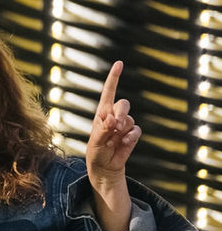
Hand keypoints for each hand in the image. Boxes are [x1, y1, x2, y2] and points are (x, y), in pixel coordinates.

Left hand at [86, 60, 140, 194]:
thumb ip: (102, 130)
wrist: (104, 167)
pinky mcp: (132, 135)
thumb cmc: (95, 152)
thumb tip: (111, 120)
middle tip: (114, 125)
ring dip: (123, 128)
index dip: (114, 77)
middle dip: (121, 113)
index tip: (119, 63)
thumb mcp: (94, 142)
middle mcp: (113, 116)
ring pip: (130, 118)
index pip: (108, 92)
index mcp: (101, 113)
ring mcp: (124, 125)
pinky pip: (136, 130)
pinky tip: (124, 143)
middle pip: (123, 104)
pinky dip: (131, 136)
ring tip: (115, 139)